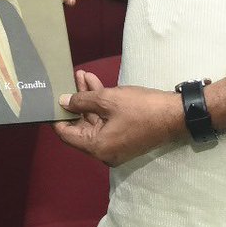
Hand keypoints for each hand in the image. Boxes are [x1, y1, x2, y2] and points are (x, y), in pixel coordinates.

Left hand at [54, 69, 184, 166]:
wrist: (175, 115)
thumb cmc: (141, 108)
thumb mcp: (108, 100)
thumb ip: (82, 100)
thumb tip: (63, 102)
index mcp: (97, 147)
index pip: (66, 134)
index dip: (57, 116)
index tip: (50, 100)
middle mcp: (103, 151)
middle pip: (81, 125)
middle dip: (75, 100)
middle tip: (69, 79)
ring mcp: (114, 145)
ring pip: (94, 120)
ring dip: (88, 98)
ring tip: (82, 75)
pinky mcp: (123, 137)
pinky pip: (105, 121)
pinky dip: (100, 104)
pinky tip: (95, 84)